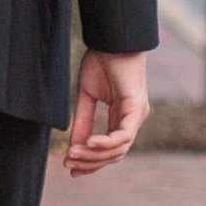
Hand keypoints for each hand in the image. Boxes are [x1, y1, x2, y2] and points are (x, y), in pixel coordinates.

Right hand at [64, 47, 148, 174]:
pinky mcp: (137, 108)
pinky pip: (122, 135)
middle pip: (115, 154)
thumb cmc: (102, 61)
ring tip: (72, 154)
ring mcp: (137, 116)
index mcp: (122, 117)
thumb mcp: (87, 95)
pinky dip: (105, 143)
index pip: (110, 150)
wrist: (112, 38)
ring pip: (119, 149)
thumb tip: (75, 144)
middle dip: (91, 162)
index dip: (91, 161)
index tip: (70, 167)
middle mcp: (133, 120)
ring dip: (94, 155)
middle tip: (68, 164)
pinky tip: (88, 143)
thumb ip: (83, 120)